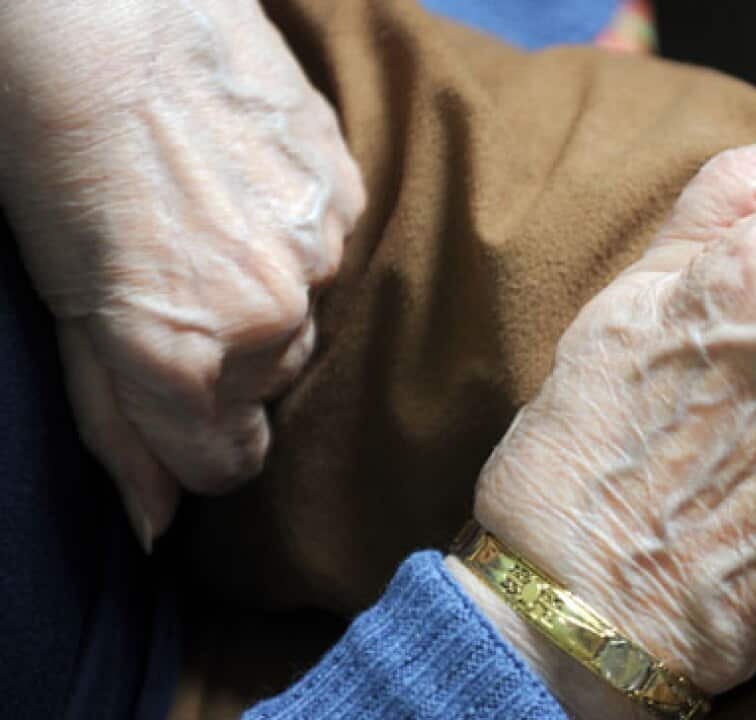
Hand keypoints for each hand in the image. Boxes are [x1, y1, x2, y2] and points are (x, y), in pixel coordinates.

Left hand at [0, 0, 365, 547]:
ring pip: (306, 316)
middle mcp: (272, 317)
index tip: (171, 393)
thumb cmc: (49, 151)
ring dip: (266, 290)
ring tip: (208, 216)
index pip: (228, 464)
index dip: (193, 438)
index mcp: (188, 358)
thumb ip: (117, 424)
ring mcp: (320, 247)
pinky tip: (246, 181)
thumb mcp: (63, 304)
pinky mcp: (349, 188)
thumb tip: (156, 525)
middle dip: (226, 359)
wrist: (103, 10)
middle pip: (268, 388)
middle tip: (172, 278)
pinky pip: (330, 250)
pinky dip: (295, 233)